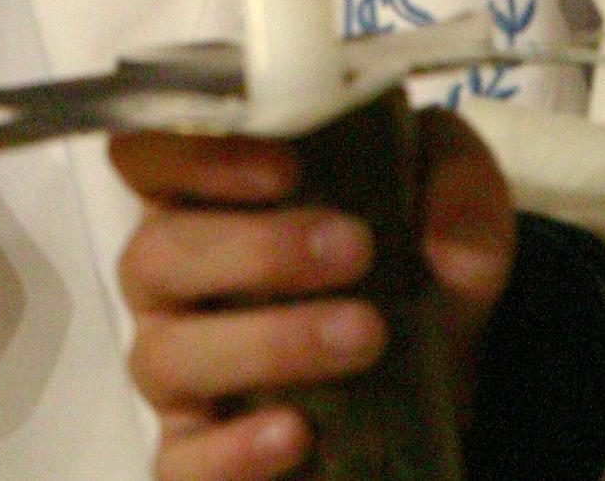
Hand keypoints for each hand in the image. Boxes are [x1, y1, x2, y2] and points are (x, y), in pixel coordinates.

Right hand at [110, 109, 515, 480]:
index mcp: (205, 205)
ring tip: (364, 335)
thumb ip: (458, 192)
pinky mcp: (194, 458)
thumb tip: (445, 227)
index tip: (286, 166)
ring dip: (265, 342)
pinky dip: (233, 448)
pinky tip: (297, 432)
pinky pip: (181, 463)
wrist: (435, 397)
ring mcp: (176, 375)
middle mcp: (171, 286)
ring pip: (166, 355)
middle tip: (353, 249)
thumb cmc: (409, 281)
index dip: (194, 155)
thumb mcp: (454, 221)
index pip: (146, 158)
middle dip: (254, 248)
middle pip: (154, 253)